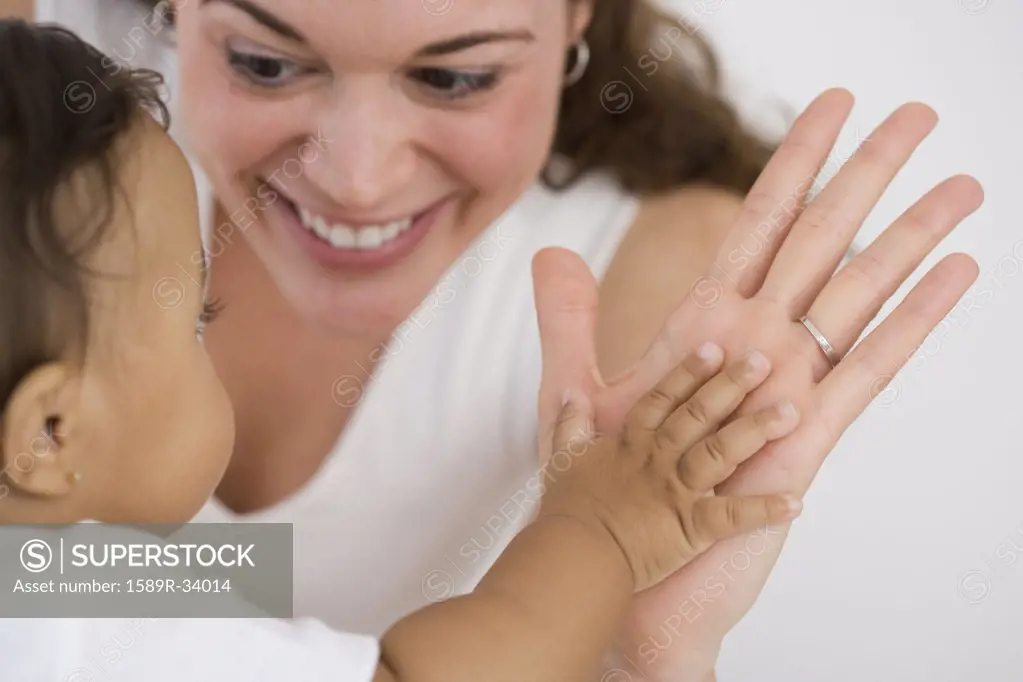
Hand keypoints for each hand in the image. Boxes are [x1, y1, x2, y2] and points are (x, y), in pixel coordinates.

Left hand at [531, 88, 981, 678]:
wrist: (624, 566)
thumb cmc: (608, 486)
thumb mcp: (579, 392)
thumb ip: (569, 321)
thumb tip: (550, 251)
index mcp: (709, 322)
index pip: (759, 222)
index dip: (794, 163)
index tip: (831, 107)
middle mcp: (758, 342)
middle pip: (822, 238)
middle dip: (866, 174)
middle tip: (916, 116)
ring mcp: (789, 384)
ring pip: (859, 291)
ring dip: (911, 235)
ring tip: (962, 184)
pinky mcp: (808, 433)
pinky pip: (870, 365)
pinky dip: (913, 318)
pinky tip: (954, 272)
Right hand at [540, 345, 802, 591]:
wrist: (575, 554)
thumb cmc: (567, 511)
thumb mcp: (562, 459)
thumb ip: (569, 424)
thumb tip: (570, 395)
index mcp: (630, 444)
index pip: (662, 400)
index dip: (688, 373)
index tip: (714, 349)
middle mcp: (658, 460)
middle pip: (698, 415)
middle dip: (731, 386)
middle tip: (762, 361)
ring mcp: (676, 491)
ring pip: (721, 452)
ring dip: (755, 431)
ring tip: (789, 412)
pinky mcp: (690, 527)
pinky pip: (732, 517)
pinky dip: (764, 511)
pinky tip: (796, 502)